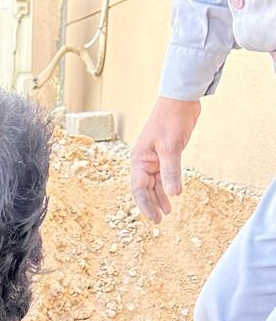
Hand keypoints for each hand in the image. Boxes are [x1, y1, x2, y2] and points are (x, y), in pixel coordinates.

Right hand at [131, 96, 200, 222]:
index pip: (139, 189)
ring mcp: (154, 158)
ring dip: (160, 197)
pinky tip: (172, 195)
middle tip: (160, 220)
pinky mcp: (165, 155)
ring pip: (154, 184)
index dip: (146, 205)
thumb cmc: (171, 119)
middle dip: (152, 204)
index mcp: (139, 160)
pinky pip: (163, 175)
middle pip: (145, 189)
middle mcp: (144, 161)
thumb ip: (171, 172)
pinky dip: (167, 186)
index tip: (154, 218)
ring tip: (167, 212)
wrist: (181, 100)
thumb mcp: (171, 147)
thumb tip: (172, 194)